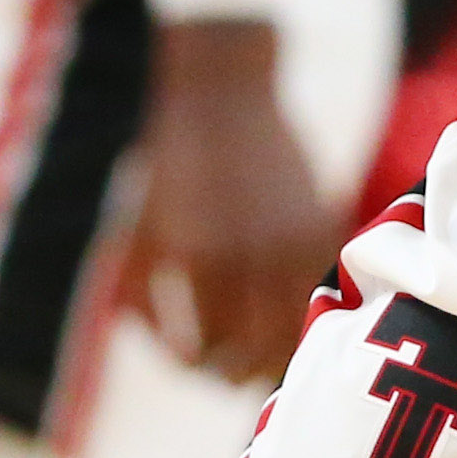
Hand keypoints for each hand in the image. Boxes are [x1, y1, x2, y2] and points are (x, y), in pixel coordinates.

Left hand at [124, 21, 342, 383]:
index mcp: (203, 258)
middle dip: (233, 369)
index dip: (192, 364)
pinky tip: (278, 305)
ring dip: (275, 347)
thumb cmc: (156, 160)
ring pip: (299, 332)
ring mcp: (299, 240)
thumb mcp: (131, 231)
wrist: (219, 88)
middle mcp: (259, 255)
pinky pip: (319, 295)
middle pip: (259, 356)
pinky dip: (301, 310)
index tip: (185, 355)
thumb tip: (176, 357)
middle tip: (218, 363)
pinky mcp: (325, 225)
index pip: (207, 354)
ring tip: (252, 346)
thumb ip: (145, 304)